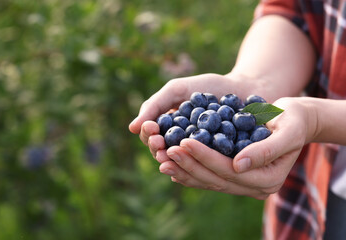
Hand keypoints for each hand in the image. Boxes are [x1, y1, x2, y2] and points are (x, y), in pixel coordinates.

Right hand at [129, 73, 265, 157]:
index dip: (148, 135)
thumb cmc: (209, 87)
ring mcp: (199, 154)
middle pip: (163, 153)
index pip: (150, 138)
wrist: (244, 88)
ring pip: (181, 163)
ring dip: (174, 160)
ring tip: (172, 155)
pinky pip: (205, 166)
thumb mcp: (177, 90)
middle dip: (158, 149)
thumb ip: (155, 105)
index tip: (151, 129)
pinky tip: (196, 165)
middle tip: (159, 144)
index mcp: (168, 130)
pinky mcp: (218, 161)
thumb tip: (130, 128)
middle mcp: (181, 145)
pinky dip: (198, 165)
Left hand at [158, 97, 318, 198]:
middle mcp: (255, 188)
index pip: (229, 171)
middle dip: (189, 164)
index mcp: (268, 179)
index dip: (205, 157)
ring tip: (162, 159)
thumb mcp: (287, 131)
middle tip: (166, 150)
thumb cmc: (293, 121)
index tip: (184, 142)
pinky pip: (209, 178)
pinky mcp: (234, 178)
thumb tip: (237, 165)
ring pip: (209, 182)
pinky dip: (190, 172)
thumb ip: (266, 150)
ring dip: (184, 171)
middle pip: (215, 179)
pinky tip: (173, 165)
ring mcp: (244, 185)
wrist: (295, 122)